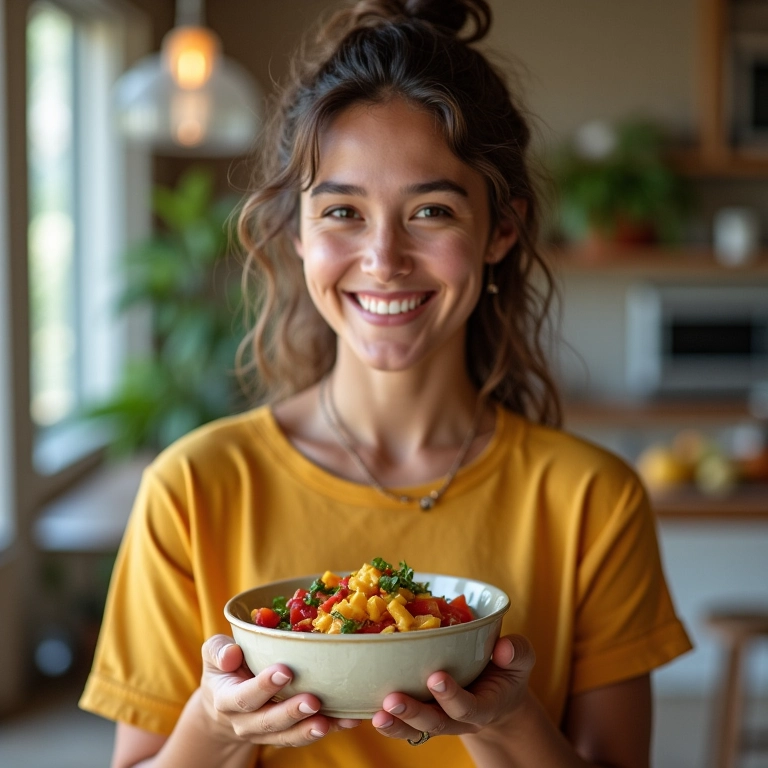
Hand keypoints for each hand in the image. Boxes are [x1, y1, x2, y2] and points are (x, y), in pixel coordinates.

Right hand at [197, 634, 360, 746]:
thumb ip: (218, 650)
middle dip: (292, 712)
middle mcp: (245, 722)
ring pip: (288, 736)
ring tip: (329, 721)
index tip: (285, 671)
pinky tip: (348, 719)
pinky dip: (330, 728)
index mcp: (227, 700)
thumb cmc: (226, 667)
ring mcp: (266, 732)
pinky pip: (306, 735)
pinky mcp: (286, 734)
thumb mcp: (214, 654)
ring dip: (309, 729)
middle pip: (268, 722)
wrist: (226, 700)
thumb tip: (231, 654)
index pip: (243, 697)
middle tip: (313, 700)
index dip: (263, 687)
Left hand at [371, 634, 534, 742]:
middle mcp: (457, 718)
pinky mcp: (421, 714)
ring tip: (375, 714)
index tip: (436, 678)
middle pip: (435, 723)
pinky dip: (382, 717)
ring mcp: (438, 718)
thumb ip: (517, 652)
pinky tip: (361, 710)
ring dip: (395, 723)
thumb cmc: (506, 672)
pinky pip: (401, 722)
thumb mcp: (520, 661)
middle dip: (413, 713)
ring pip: (414, 728)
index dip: (452, 696)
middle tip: (392, 701)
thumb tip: (504, 648)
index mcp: (484, 706)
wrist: (497, 694)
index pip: (468, 707)